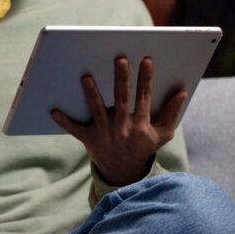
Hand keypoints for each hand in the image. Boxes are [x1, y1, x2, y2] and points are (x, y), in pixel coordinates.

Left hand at [51, 56, 187, 185]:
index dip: (146, 79)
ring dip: (92, 94)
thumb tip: (182, 92)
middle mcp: (123, 129)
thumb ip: (172, 113)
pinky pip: (75, 130)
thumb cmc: (144, 147)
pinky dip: (64, 121)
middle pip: (122, 100)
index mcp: (141, 126)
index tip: (146, 60)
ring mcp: (105, 134)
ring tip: (87, 77)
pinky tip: (52, 111)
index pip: (144, 98)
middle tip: (119, 60)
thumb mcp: (163, 134)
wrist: (124, 173)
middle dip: (121, 79)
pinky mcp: (89, 140)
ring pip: (97, 111)